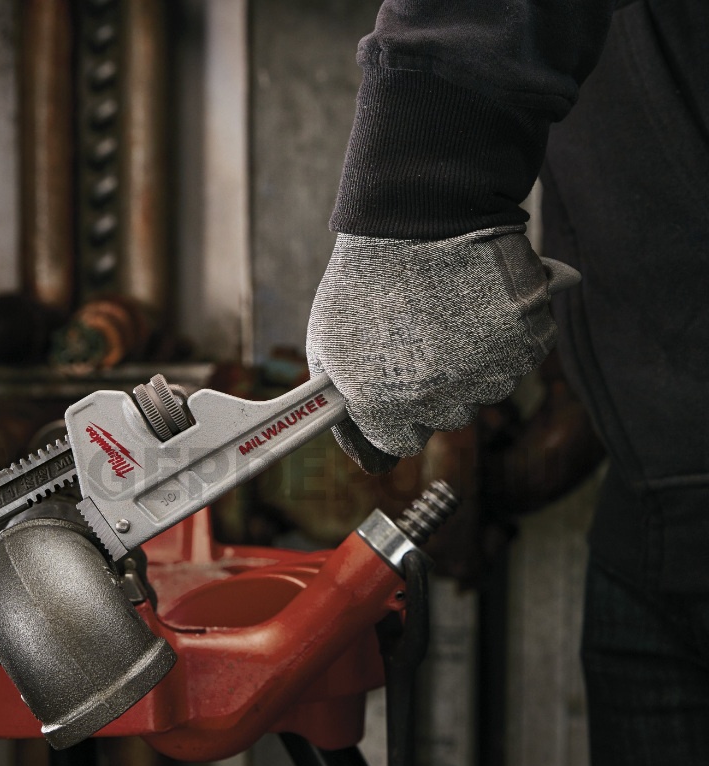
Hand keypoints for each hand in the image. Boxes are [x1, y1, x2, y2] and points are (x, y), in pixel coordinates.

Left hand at [306, 226, 579, 472]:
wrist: (416, 215)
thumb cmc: (364, 282)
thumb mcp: (327, 350)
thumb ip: (343, 411)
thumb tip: (371, 461)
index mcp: (384, 410)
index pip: (398, 444)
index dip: (391, 414)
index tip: (391, 386)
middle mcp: (439, 403)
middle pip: (443, 418)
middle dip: (431, 387)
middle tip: (419, 335)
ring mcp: (487, 375)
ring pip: (484, 389)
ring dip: (470, 361)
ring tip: (445, 312)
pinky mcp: (526, 344)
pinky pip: (518, 357)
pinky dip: (505, 334)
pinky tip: (477, 301)